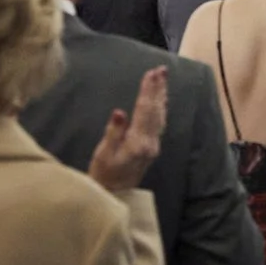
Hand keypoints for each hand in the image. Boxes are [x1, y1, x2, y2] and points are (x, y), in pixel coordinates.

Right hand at [88, 65, 169, 192]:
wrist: (114, 195)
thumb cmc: (103, 175)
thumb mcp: (103, 154)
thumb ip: (113, 132)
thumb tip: (119, 112)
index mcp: (138, 142)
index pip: (144, 111)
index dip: (148, 91)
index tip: (150, 74)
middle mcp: (150, 143)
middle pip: (155, 111)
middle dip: (158, 89)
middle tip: (161, 70)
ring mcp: (153, 146)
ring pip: (160, 116)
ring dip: (161, 96)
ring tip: (163, 80)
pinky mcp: (151, 148)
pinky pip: (159, 123)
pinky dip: (160, 108)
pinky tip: (161, 101)